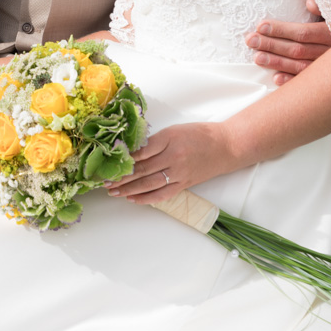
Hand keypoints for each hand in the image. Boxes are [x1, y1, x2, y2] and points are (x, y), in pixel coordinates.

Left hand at [104, 123, 234, 203]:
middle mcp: (173, 157)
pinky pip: (162, 194)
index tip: (110, 163)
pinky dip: (146, 198)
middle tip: (105, 182)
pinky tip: (133, 199)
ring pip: (149, 184)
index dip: (124, 160)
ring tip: (114, 192)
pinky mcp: (184, 184)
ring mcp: (179, 173)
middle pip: (142, 170)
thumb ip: (155, 141)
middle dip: (122, 177)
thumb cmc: (198, 134)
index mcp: (169, 139)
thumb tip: (133, 152)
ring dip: (129, 189)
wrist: (225, 147)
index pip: (141, 151)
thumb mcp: (174, 130)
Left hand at [245, 0, 330, 84]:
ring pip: (301, 67)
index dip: (281, 30)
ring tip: (258, 58)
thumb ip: (327, 7)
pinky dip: (293, 81)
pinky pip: (310, 82)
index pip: (303, 33)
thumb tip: (309, 3)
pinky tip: (276, 78)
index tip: (261, 26)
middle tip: (251, 41)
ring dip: (278, 62)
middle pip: (298, 50)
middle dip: (272, 45)